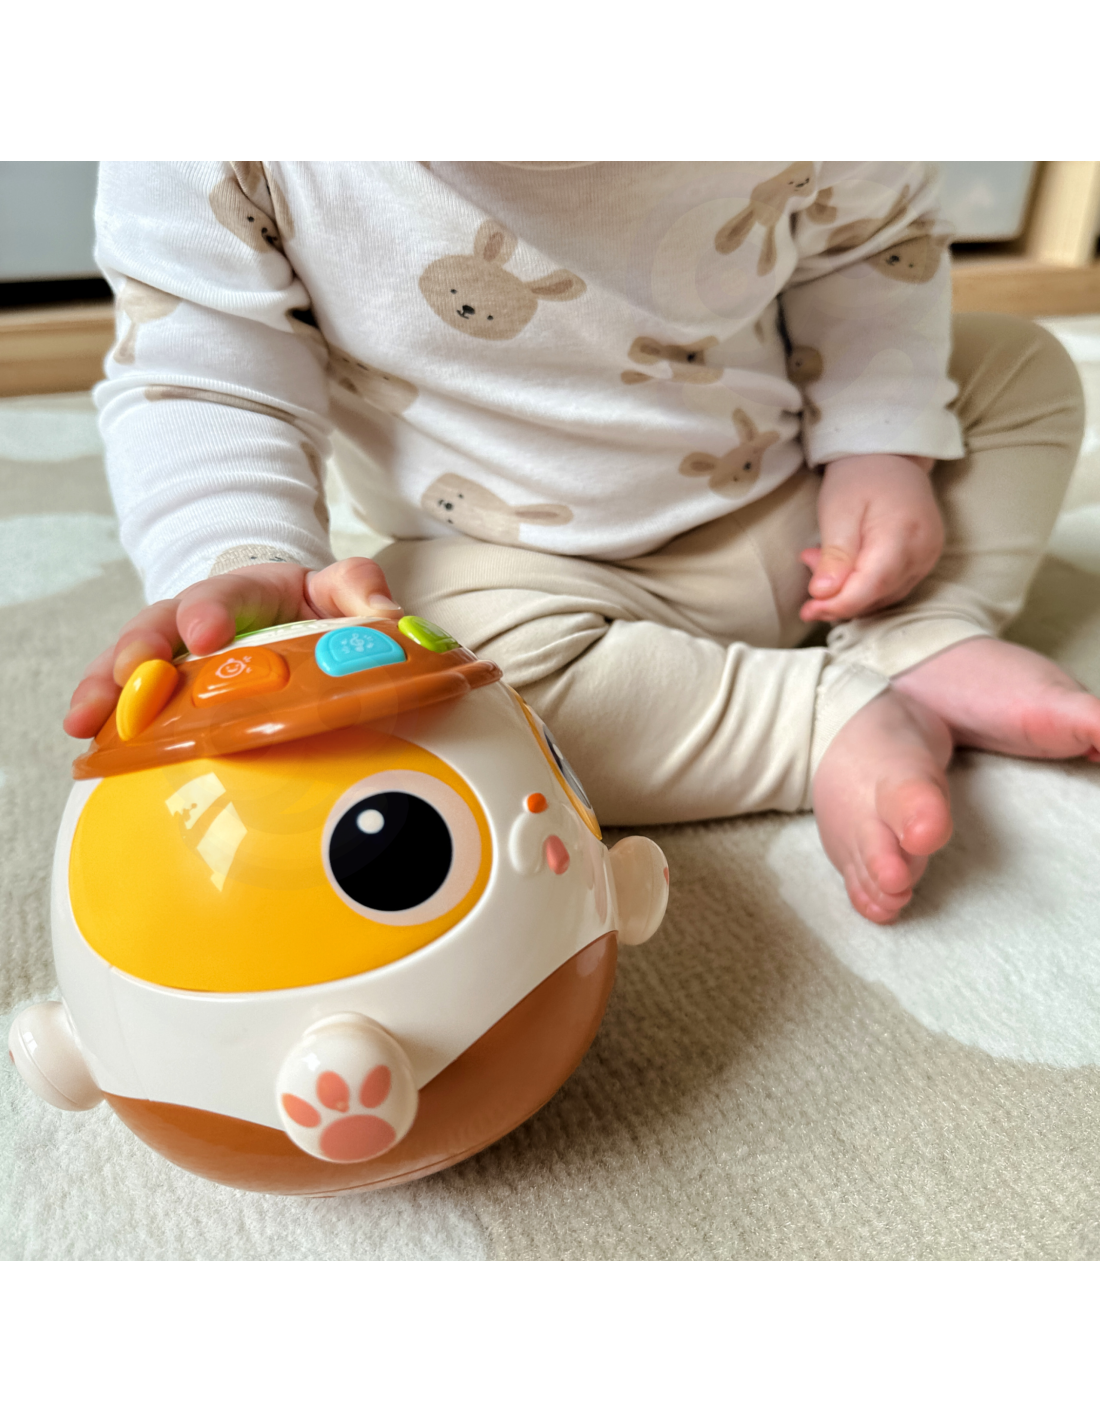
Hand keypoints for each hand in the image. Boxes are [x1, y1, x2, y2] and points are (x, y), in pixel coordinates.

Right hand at [63, 558, 399, 739]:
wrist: (280, 614)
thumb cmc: (310, 607)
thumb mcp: (339, 590)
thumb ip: (362, 594)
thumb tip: (386, 619)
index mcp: (241, 593)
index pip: (220, 596)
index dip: (210, 614)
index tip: (206, 638)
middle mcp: (193, 620)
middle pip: (155, 627)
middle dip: (137, 650)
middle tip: (127, 675)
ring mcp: (171, 657)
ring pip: (126, 666)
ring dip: (104, 691)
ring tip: (82, 721)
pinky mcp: (162, 692)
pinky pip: (128, 705)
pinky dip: (107, 725)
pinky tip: (89, 750)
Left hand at [799, 454, 942, 622]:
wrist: (891, 456)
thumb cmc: (861, 477)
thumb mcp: (838, 511)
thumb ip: (835, 556)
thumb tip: (824, 595)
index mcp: (902, 537)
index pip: (870, 588)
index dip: (837, 606)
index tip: (807, 610)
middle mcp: (923, 553)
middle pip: (877, 596)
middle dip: (838, 595)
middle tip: (808, 563)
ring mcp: (928, 557)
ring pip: (885, 596)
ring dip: (849, 590)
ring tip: (820, 558)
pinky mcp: (924, 559)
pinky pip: (893, 586)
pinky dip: (864, 585)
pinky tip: (843, 565)